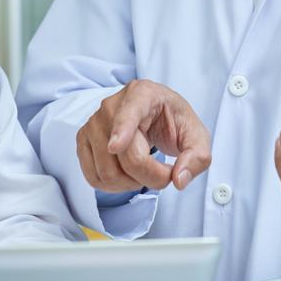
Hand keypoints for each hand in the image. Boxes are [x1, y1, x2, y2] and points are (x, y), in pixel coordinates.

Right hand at [76, 80, 212, 193]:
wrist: (155, 115)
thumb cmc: (173, 121)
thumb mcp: (197, 136)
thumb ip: (197, 157)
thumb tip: (179, 179)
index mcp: (142, 94)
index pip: (129, 113)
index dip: (122, 130)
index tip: (115, 146)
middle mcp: (112, 105)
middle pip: (124, 155)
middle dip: (149, 176)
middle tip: (165, 173)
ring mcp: (93, 122)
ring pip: (106, 171)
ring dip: (131, 183)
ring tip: (145, 171)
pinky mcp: (83, 139)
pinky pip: (93, 176)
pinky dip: (112, 186)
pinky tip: (127, 175)